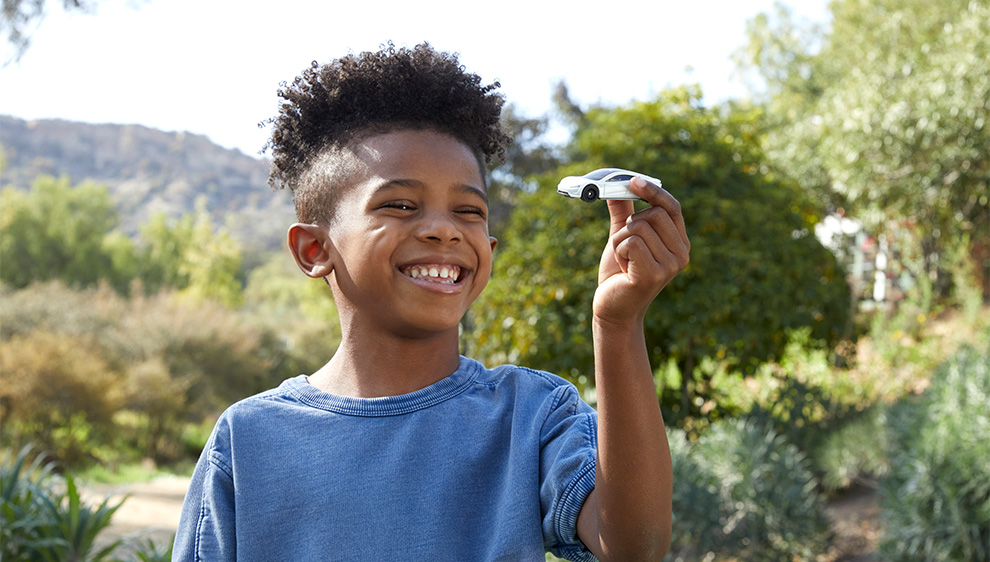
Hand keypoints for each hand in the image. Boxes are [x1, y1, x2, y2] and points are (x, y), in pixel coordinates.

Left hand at [594, 176, 689, 325]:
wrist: (613, 309)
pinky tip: (622, 269)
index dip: (653, 191)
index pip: (672, 207)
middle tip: (625, 247)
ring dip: (620, 241)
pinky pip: (631, 242)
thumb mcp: (622, 237)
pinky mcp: (654, 275)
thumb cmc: (619, 273)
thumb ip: (623, 212)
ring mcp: (670, 266)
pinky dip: (619, 251)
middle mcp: (681, 254)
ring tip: (624, 261)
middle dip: (629, 225)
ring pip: (638, 226)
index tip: (633, 181)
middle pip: (653, 213)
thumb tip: (616, 186)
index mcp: (679, 243)